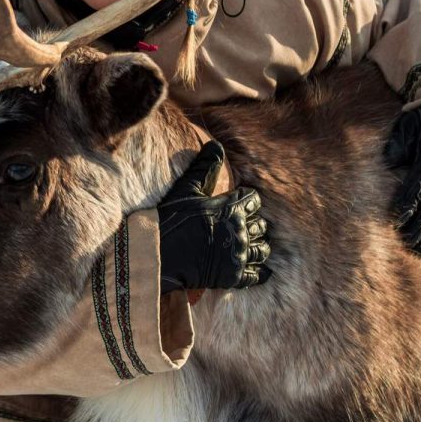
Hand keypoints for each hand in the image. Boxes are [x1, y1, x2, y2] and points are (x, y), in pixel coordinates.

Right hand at [157, 141, 271, 292]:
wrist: (159, 253)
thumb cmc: (171, 218)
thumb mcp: (187, 187)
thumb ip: (205, 166)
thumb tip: (216, 144)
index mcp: (232, 208)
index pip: (253, 200)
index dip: (247, 200)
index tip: (240, 202)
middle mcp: (240, 231)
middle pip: (261, 225)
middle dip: (254, 223)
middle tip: (244, 225)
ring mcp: (238, 255)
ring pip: (262, 249)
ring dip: (258, 246)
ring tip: (251, 245)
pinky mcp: (233, 277)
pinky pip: (256, 276)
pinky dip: (260, 273)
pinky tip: (260, 271)